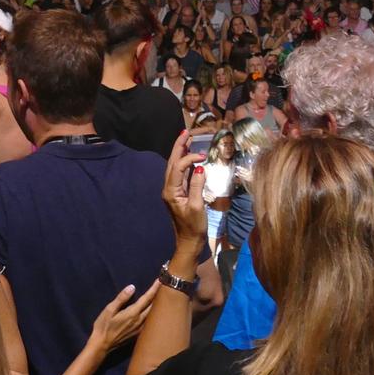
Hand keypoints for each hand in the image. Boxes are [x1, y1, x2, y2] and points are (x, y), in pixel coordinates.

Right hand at [87, 283, 160, 350]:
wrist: (102, 345)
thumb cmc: (103, 326)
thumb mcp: (109, 310)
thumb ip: (121, 298)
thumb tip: (132, 287)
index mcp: (133, 313)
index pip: (147, 299)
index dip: (154, 289)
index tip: (161, 281)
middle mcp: (139, 321)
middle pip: (154, 307)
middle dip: (159, 296)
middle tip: (165, 287)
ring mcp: (140, 329)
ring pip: (153, 315)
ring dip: (158, 306)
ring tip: (162, 298)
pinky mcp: (138, 334)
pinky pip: (150, 322)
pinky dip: (154, 315)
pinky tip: (154, 313)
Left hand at [161, 131, 207, 245]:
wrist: (189, 243)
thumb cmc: (194, 227)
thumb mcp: (197, 207)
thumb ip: (198, 185)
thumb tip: (200, 167)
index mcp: (171, 191)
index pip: (178, 167)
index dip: (189, 158)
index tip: (203, 157)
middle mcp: (169, 188)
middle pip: (172, 163)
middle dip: (178, 146)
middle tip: (185, 131)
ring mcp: (173, 191)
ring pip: (175, 167)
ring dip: (180, 153)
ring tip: (187, 139)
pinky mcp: (179, 194)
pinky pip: (181, 174)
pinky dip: (185, 164)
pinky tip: (191, 158)